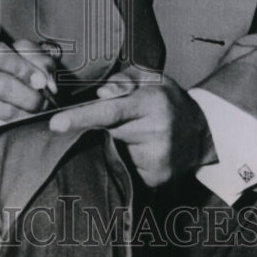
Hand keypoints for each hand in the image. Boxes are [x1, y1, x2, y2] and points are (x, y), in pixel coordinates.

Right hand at [0, 39, 57, 134]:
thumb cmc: (5, 71)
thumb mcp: (22, 57)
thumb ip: (39, 62)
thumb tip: (48, 84)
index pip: (0, 55)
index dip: (24, 69)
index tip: (42, 83)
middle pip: (2, 85)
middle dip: (30, 98)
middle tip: (43, 104)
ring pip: (2, 110)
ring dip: (25, 115)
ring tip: (34, 114)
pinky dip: (12, 129)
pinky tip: (19, 126)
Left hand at [48, 65, 215, 186]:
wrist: (201, 133)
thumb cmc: (167, 100)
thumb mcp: (150, 78)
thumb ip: (123, 79)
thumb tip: (100, 93)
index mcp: (152, 103)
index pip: (109, 111)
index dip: (80, 117)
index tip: (55, 124)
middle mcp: (156, 132)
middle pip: (108, 131)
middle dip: (99, 126)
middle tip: (112, 120)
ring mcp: (157, 158)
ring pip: (114, 150)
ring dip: (113, 142)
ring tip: (134, 133)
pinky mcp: (156, 178)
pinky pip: (125, 168)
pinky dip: (124, 158)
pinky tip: (138, 150)